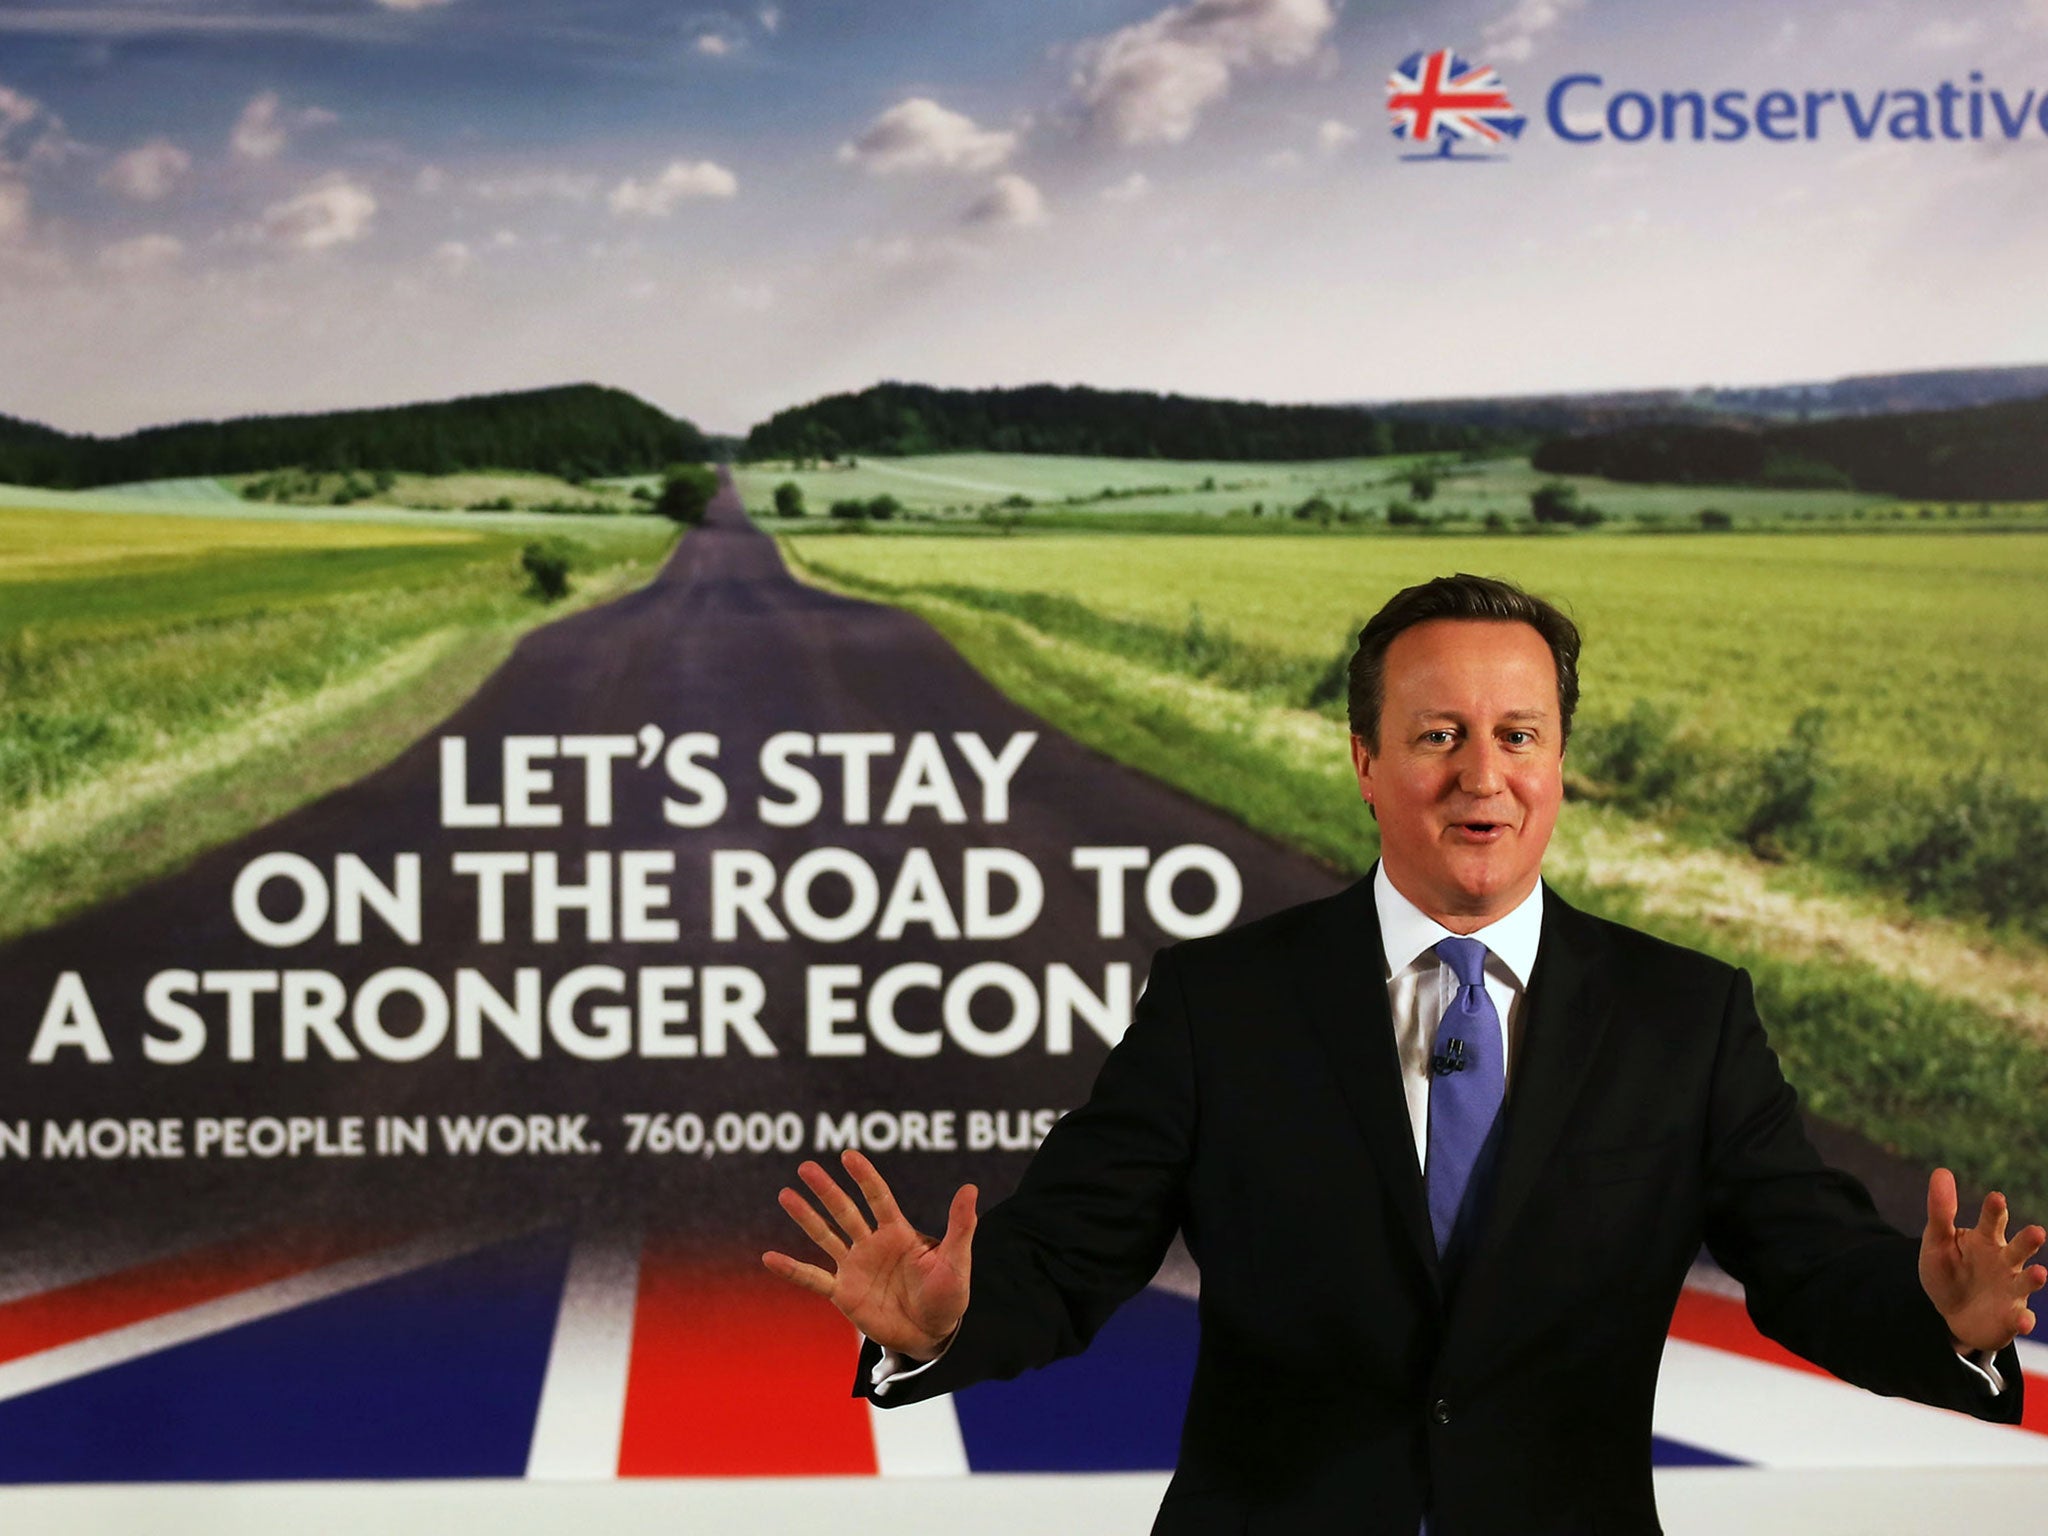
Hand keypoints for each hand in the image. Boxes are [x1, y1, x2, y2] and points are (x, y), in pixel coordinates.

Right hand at [762, 1148, 976, 1360]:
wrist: (933, 1334)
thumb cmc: (949, 1296)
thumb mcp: (957, 1261)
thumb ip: (960, 1226)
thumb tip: (970, 1188)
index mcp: (898, 1233)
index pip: (878, 1197)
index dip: (864, 1177)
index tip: (848, 1155)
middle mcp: (872, 1245)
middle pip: (845, 1211)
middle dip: (827, 1189)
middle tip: (807, 1167)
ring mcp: (855, 1268)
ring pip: (825, 1236)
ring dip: (805, 1217)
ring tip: (785, 1194)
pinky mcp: (844, 1293)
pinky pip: (813, 1279)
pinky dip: (791, 1270)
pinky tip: (769, 1257)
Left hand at [1919, 1167, 2046, 1353]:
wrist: (1952, 1313)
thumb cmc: (1948, 1270)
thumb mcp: (1937, 1241)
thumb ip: (1940, 1211)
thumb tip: (1942, 1170)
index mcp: (1985, 1239)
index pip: (1991, 1221)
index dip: (1994, 1210)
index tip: (1996, 1198)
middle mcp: (2005, 1262)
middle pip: (2019, 1248)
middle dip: (2028, 1241)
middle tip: (2037, 1232)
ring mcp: (2011, 1289)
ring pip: (2026, 1281)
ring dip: (2035, 1278)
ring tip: (2040, 1273)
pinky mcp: (2011, 1317)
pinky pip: (2021, 1318)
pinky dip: (2024, 1320)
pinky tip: (2022, 1320)